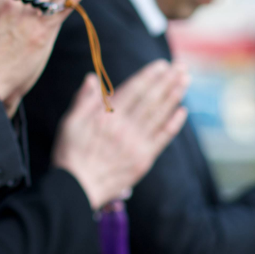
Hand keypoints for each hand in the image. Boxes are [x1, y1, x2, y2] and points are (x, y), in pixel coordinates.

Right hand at [53, 62, 188, 208]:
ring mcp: (136, 143)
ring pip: (160, 115)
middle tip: (181, 66)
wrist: (77, 188)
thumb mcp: (69, 123)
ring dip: (174, 96)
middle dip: (167, 81)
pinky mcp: (143, 159)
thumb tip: (91, 78)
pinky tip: (183, 111)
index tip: (161, 64)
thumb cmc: (70, 154)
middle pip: (151, 99)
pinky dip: (174, 123)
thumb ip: (83, 100)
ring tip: (185, 80)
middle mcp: (124, 127)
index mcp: (106, 116)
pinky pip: (162, 138)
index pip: (133, 90)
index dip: (149, 76)